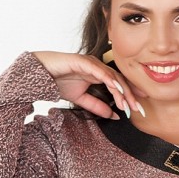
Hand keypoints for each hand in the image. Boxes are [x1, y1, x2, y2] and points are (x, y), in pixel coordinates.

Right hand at [30, 51, 146, 120]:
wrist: (39, 74)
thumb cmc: (58, 82)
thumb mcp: (81, 99)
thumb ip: (97, 106)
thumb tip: (114, 116)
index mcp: (98, 74)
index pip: (118, 85)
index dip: (130, 96)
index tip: (139, 109)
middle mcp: (97, 67)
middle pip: (119, 81)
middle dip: (130, 95)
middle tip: (139, 109)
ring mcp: (91, 63)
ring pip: (112, 77)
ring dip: (121, 91)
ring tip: (128, 104)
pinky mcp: (83, 61)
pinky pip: (100, 71)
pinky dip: (109, 79)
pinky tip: (116, 88)